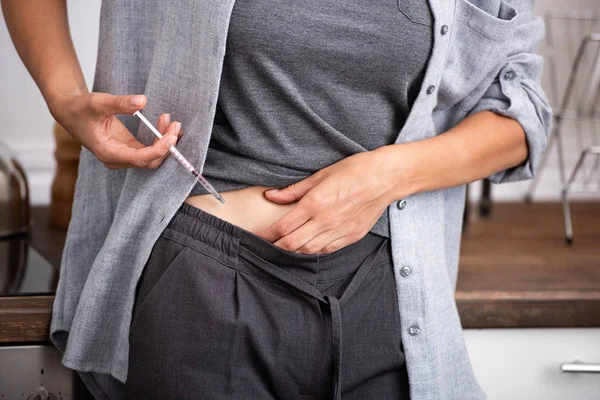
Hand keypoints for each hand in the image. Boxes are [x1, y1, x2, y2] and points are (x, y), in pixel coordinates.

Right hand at [50, 92, 182, 168]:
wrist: (70, 111)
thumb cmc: (80, 108)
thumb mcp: (98, 102)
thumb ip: (120, 103)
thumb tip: (142, 101)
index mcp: (108, 152)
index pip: (140, 159)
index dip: (159, 149)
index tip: (171, 136)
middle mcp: (117, 159)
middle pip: (149, 161)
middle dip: (166, 146)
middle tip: (176, 125)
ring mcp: (123, 156)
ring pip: (151, 157)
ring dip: (165, 142)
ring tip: (172, 122)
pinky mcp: (128, 149)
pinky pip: (149, 150)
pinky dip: (160, 139)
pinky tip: (165, 123)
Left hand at [256, 149, 402, 253]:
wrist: (387, 177)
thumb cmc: (355, 170)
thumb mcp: (321, 175)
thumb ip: (294, 190)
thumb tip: (271, 196)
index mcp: (315, 203)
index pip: (283, 227)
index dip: (268, 234)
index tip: (258, 236)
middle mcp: (326, 220)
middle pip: (292, 244)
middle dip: (276, 248)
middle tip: (266, 247)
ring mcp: (340, 231)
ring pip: (309, 251)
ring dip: (294, 251)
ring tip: (284, 248)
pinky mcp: (351, 237)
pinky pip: (327, 250)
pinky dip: (313, 251)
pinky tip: (307, 246)